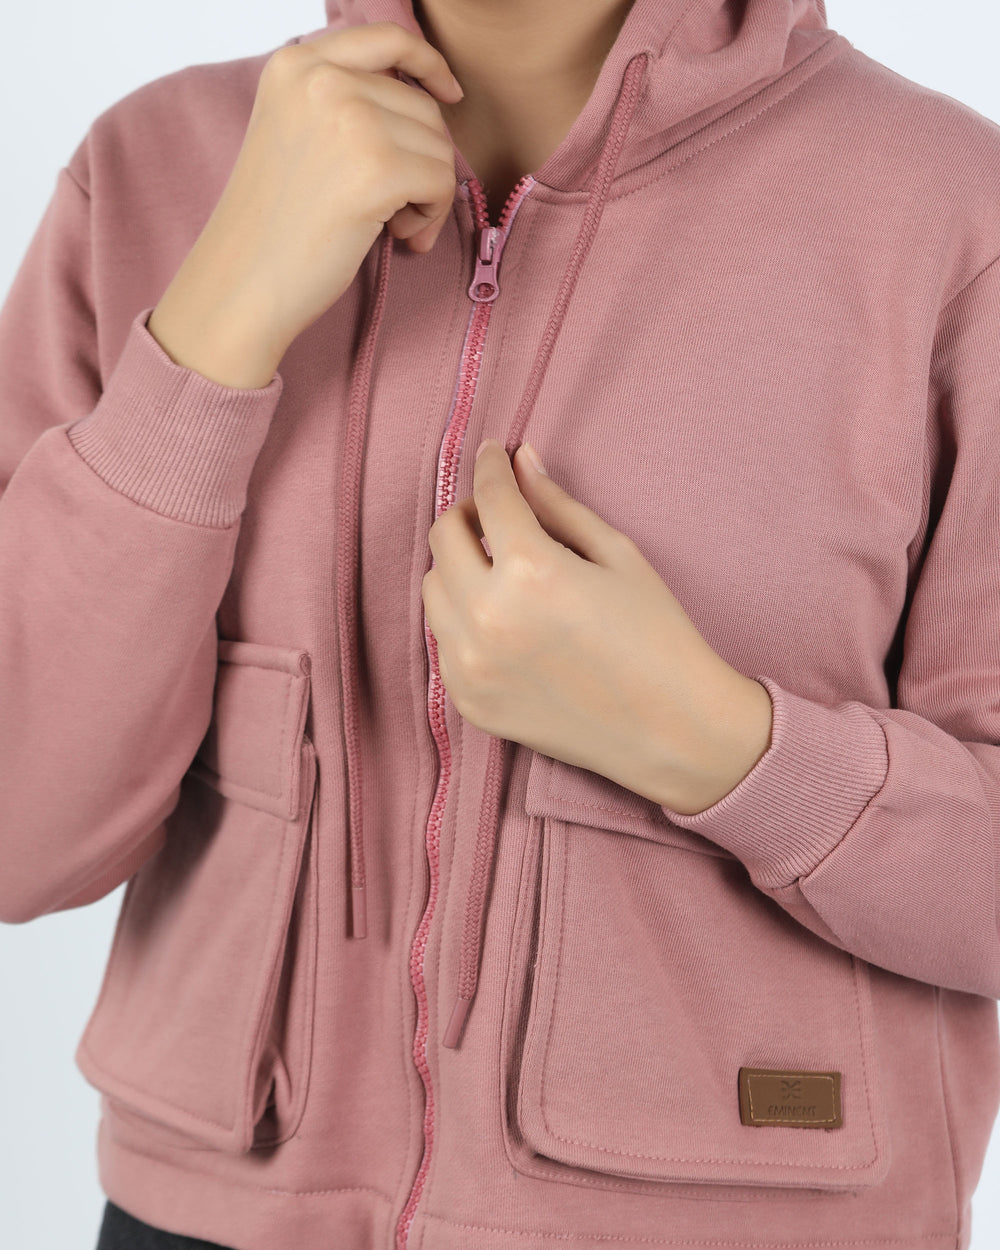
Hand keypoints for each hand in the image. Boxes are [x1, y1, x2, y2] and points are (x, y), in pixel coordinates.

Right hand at [148, 21, 462, 386]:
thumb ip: (343, 103)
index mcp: (295, 64)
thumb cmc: (273, 226)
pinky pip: (442, 181)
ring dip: (428, 194)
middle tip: (398, 212)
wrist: (242, 283)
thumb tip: (427, 99)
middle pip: (422, 105)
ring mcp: (350, 119)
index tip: (449, 92)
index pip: (386, 38)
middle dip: (423, 161)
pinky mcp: (377, 168)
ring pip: (439, 145)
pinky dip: (432, 216)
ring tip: (393, 227)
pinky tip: (400, 237)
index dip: (428, 63)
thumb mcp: (295, 133)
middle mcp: (321, 78)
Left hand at [421, 440, 772, 813]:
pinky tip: (505, 622)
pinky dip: (464, 620)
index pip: (489, 496)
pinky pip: (444, 641)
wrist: (672, 731)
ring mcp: (471, 665)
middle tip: (497, 516)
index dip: (491, 466)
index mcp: (531, 571)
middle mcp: (488, 617)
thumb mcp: (617, 556)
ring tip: (501, 571)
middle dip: (468, 515)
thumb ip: (558, 507)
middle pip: (444, 538)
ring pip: (433, 590)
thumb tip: (522, 461)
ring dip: (459, 568)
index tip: (494, 456)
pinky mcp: (469, 701)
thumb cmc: (658, 637)